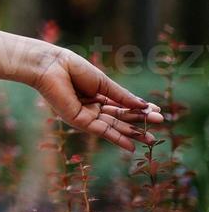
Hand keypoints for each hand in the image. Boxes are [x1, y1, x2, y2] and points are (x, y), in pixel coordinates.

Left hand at [29, 44, 167, 152]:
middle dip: (139, 122)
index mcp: (96, 95)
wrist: (51, 65)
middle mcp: (91, 107)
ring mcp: (85, 115)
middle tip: (160, 126)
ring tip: (151, 139)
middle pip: (119, 117)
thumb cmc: (73, 68)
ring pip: (112, 125)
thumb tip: (144, 106)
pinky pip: (100, 131)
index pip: (121, 105)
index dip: (139, 109)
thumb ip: (122, 97)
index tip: (157, 111)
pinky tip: (130, 145)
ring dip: (132, 132)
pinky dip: (116, 138)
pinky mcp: (78, 120)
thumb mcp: (103, 83)